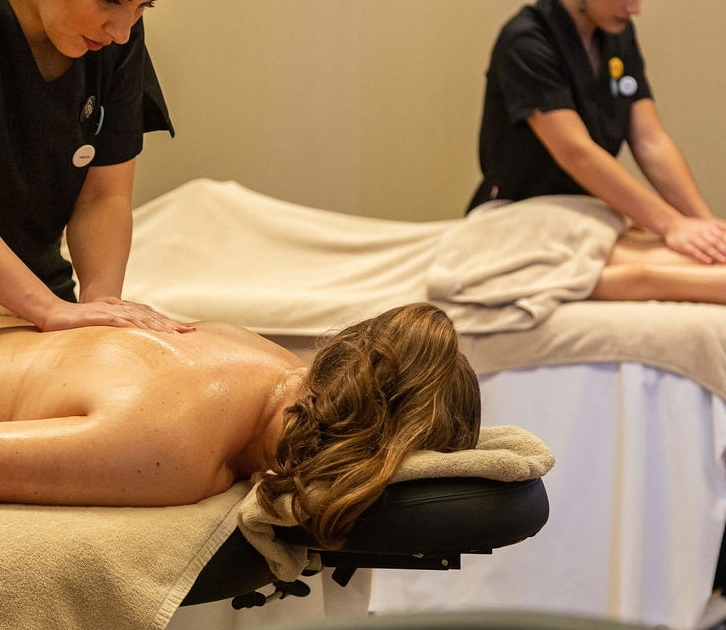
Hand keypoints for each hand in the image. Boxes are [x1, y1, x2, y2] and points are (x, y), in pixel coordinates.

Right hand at [40, 297, 195, 332]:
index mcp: (125, 312)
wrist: (54, 313)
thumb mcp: (105, 328)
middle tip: (188, 334)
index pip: (152, 319)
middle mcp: (122, 309)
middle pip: (151, 318)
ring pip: (140, 318)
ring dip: (157, 326)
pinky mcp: (100, 316)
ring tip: (173, 334)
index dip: (170, 325)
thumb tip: (136, 349)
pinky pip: (119, 321)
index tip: (188, 333)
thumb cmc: (81, 323)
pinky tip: (143, 331)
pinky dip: (132, 325)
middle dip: (171, 326)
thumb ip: (121, 333)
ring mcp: (111, 311)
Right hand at [663, 216, 725, 263]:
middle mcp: (702, 231)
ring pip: (706, 246)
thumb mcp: (708, 223)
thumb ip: (721, 227)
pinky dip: (701, 256)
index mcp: (710, 227)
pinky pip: (693, 251)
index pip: (723, 235)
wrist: (672, 224)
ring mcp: (692, 238)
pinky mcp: (683, 244)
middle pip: (716, 241)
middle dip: (725, 249)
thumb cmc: (693, 227)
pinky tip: (708, 262)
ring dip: (716, 254)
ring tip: (723, 261)